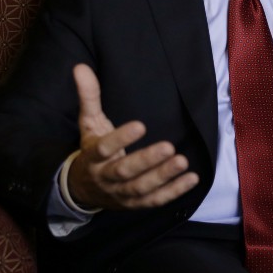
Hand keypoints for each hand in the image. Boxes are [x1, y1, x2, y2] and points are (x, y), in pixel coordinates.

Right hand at [66, 64, 199, 209]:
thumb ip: (88, 97)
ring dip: (163, 176)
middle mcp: (105, 178)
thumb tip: (80, 67)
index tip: (140, 125)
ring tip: (182, 161)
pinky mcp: (134, 205)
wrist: (82, 190)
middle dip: (147, 160)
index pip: (104, 148)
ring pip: (141, 188)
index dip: (121, 138)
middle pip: (125, 172)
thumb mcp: (88, 123)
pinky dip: (173, 192)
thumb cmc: (91, 149)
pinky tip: (192, 178)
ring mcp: (119, 194)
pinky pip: (154, 201)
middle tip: (169, 146)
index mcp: (92, 157)